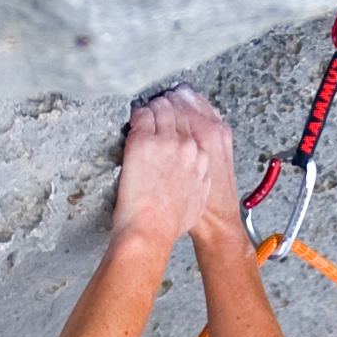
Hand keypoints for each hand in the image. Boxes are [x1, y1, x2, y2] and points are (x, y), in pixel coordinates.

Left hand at [113, 87, 239, 260]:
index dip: (182, 119)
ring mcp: (165, 141)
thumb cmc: (171, 222)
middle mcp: (187, 145)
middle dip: (167, 107)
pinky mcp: (143, 142)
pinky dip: (136, 113)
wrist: (151, 229)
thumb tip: (196, 171)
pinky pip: (141, 115)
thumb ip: (200, 178)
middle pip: (178, 112)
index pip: (194, 125)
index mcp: (203, 157)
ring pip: (160, 108)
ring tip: (145, 109)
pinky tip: (134, 116)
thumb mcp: (199, 198)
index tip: (174, 118)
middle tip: (157, 106)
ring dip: (152, 107)